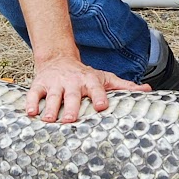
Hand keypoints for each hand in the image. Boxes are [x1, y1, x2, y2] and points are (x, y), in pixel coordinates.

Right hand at [26, 57, 148, 123]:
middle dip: (72, 107)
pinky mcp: (40, 84)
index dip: (99, 96)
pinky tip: (31, 113)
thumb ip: (124, 86)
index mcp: (89, 80)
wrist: (59, 58)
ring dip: (51, 108)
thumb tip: (147, 90)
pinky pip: (34, 94)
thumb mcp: (105, 78)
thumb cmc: (84, 75)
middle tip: (71, 119)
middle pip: (72, 95)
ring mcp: (55, 83)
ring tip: (49, 120)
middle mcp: (72, 81)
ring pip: (52, 96)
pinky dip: (31, 102)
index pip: (96, 87)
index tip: (101, 106)